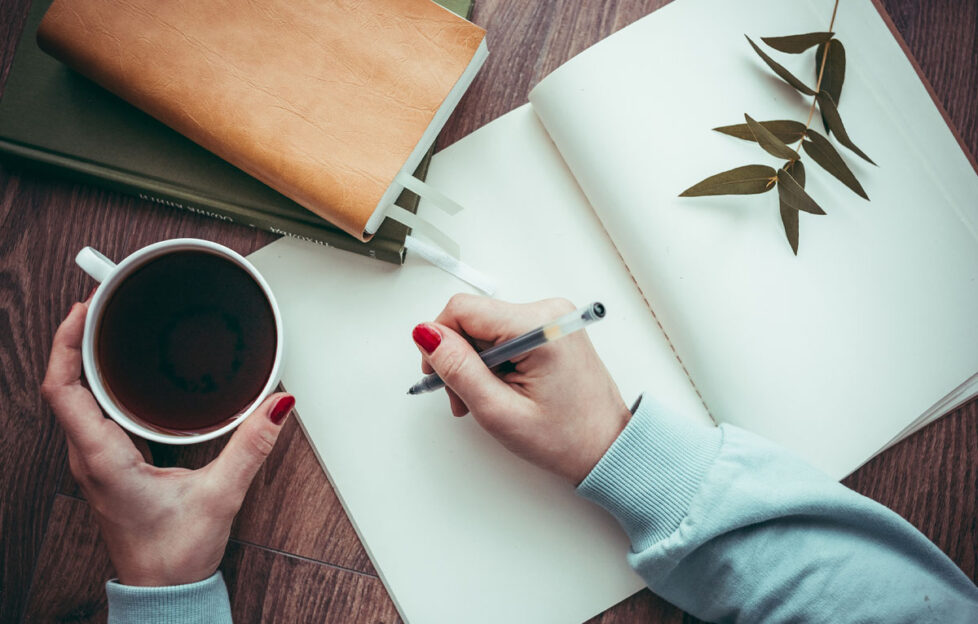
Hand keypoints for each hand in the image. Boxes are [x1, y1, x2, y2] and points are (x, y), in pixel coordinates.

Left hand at [41, 296, 294, 586]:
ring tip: (105, 328)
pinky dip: (97, 384)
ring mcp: (95, 463)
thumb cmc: (174, 554)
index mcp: (104, 459)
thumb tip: (276, 406)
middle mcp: (90, 458)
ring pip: (74, 400)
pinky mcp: (107, 467)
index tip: (85, 310)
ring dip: (84, 361)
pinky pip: (89, 414)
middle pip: (64, 386)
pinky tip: (121, 374)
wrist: (164, 591)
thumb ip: (250, 448)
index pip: (64, 389)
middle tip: (102, 305)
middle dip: (76, 340)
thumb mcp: (219, 496)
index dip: (67, 344)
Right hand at [413, 295, 629, 483]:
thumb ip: (458, 369)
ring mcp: (551, 318)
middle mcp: (547, 311)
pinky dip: (494, 362)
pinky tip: (502, 388)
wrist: (607, 448)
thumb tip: (426, 333)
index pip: (462, 309)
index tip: (439, 375)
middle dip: (459, 359)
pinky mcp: (551, 328)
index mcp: (537, 326)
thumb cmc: (566, 438)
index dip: (439, 341)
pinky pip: (504, 334)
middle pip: (473, 319)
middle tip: (465, 399)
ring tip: (488, 400)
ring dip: (476, 364)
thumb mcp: (499, 411)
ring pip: (485, 329)